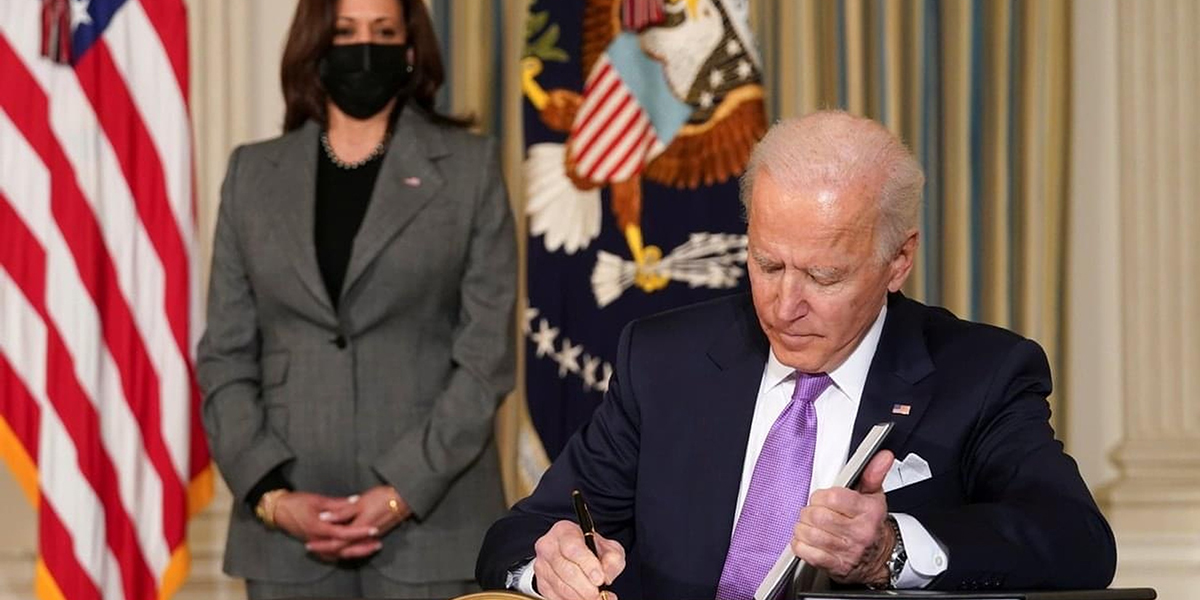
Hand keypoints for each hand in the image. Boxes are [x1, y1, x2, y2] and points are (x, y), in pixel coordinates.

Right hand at [271, 491, 378, 560]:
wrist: (278, 510)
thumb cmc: (297, 502)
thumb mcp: (318, 499)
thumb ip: (338, 504)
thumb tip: (356, 501)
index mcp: (318, 527)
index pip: (343, 533)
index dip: (359, 532)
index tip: (374, 529)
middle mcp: (317, 539)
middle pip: (343, 549)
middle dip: (362, 548)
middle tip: (378, 544)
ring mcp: (315, 544)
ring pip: (338, 554)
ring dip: (355, 552)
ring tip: (371, 548)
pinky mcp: (314, 545)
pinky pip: (331, 555)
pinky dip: (344, 554)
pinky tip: (355, 551)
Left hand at [304, 486, 411, 559]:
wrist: (404, 498)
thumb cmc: (382, 497)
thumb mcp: (360, 502)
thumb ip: (342, 511)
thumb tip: (324, 517)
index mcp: (358, 529)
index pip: (335, 543)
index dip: (321, 545)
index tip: (308, 545)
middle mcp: (364, 538)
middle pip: (341, 550)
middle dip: (326, 551)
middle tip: (312, 549)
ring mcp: (371, 538)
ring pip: (349, 550)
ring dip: (336, 552)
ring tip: (322, 550)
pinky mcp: (376, 535)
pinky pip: (357, 547)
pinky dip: (346, 548)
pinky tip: (341, 545)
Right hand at [532, 519, 624, 599]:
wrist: (574, 557)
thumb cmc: (591, 550)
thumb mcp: (608, 548)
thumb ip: (612, 559)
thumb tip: (606, 577)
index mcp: (564, 531)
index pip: (573, 548)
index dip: (587, 565)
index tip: (600, 579)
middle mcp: (548, 546)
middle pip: (566, 570)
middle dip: (585, 587)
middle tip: (599, 594)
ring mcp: (542, 566)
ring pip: (560, 586)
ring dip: (580, 597)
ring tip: (596, 598)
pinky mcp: (541, 583)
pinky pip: (556, 596)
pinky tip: (584, 599)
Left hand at [791, 450, 895, 585]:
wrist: (880, 558)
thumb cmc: (872, 524)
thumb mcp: (874, 496)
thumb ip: (873, 473)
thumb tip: (883, 456)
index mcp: (867, 512)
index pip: (833, 498)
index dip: (820, 496)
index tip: (821, 498)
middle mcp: (859, 532)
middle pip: (818, 516)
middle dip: (809, 511)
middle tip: (812, 512)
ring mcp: (848, 551)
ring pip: (810, 534)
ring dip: (802, 528)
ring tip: (808, 525)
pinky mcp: (836, 566)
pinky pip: (808, 553)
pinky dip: (800, 545)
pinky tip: (806, 540)